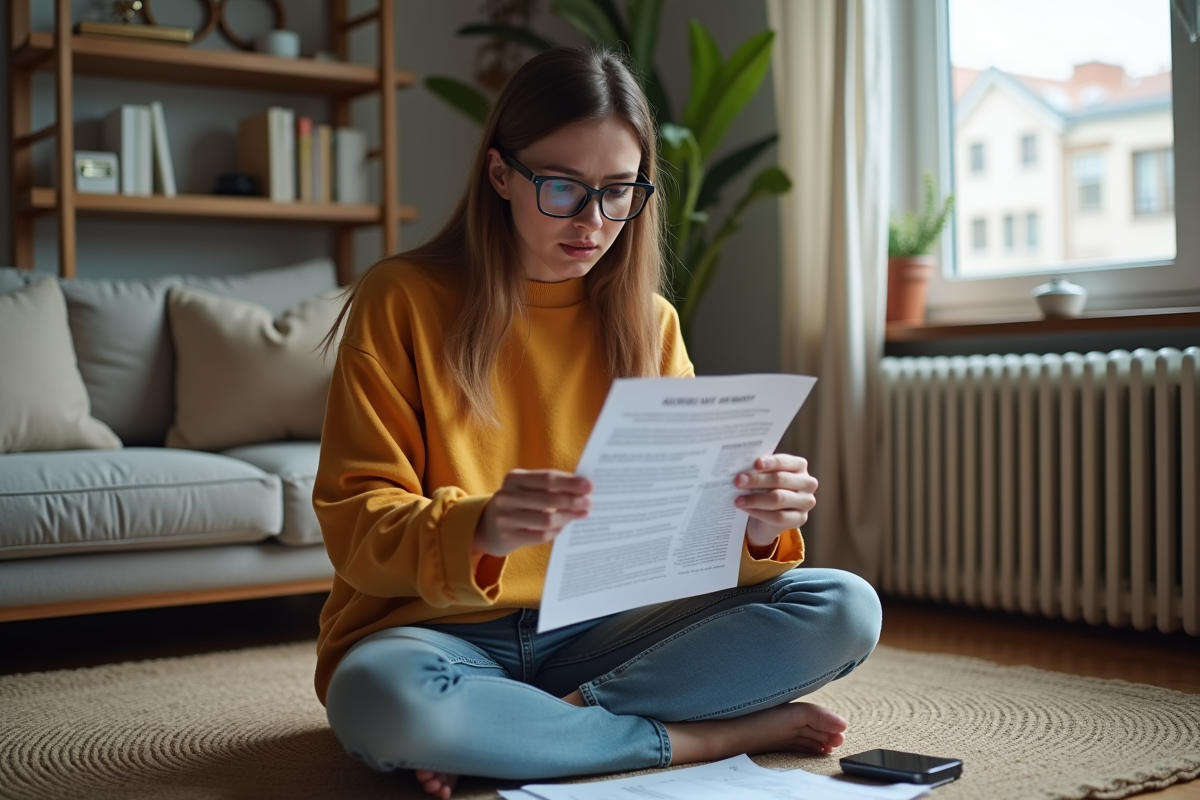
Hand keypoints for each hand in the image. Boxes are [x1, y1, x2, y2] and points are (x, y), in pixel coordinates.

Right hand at [473, 469, 591, 556]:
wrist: (488, 526)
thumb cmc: (517, 502)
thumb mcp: (526, 488)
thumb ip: (550, 486)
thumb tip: (583, 490)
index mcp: (514, 478)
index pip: (547, 478)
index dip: (570, 482)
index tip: (589, 486)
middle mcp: (506, 496)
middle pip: (548, 499)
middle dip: (573, 501)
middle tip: (589, 503)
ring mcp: (505, 518)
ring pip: (546, 520)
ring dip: (568, 517)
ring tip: (580, 514)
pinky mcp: (508, 537)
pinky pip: (540, 535)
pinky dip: (556, 531)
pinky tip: (564, 526)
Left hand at [734, 454, 817, 547]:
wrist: (769, 514)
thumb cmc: (766, 488)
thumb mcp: (764, 476)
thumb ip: (758, 471)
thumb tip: (742, 470)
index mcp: (799, 465)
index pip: (784, 461)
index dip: (770, 462)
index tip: (755, 464)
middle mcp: (807, 482)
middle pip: (780, 479)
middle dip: (757, 480)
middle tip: (738, 481)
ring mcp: (806, 501)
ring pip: (779, 499)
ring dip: (755, 499)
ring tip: (738, 500)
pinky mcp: (801, 518)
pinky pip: (778, 517)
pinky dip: (759, 513)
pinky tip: (746, 509)